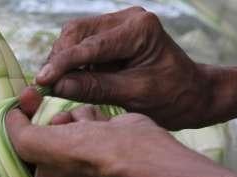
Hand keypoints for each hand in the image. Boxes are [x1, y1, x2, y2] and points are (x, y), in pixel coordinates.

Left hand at [16, 88, 115, 176]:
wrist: (127, 145)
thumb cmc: (78, 151)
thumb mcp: (31, 143)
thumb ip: (14, 130)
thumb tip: (12, 115)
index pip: (33, 162)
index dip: (31, 140)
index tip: (31, 123)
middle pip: (50, 143)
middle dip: (53, 126)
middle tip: (58, 122)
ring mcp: (95, 167)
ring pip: (69, 130)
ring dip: (71, 119)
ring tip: (81, 124)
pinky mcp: (110, 147)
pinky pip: (88, 125)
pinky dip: (89, 117)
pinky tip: (96, 122)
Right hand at [36, 6, 217, 129]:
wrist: (194, 94)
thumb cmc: (173, 98)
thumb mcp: (135, 96)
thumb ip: (96, 88)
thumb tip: (57, 85)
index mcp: (140, 30)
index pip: (91, 45)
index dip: (63, 63)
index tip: (42, 80)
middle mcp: (129, 19)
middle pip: (78, 32)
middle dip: (60, 58)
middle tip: (45, 85)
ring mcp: (121, 24)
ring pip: (76, 36)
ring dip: (64, 59)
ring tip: (55, 85)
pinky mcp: (114, 34)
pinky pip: (84, 43)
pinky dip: (73, 61)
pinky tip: (69, 79)